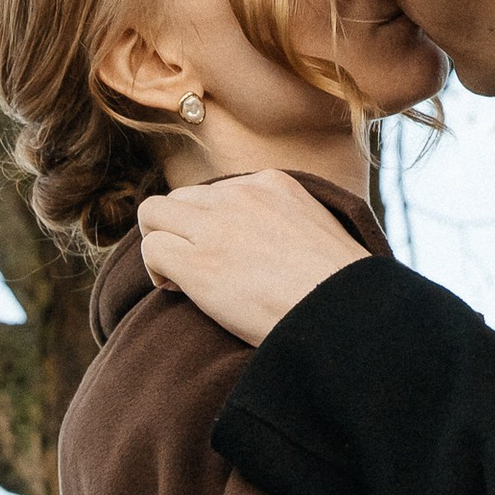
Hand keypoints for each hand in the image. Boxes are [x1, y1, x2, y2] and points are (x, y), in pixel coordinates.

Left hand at [136, 170, 367, 346]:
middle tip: (196, 266)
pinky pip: (153, 250)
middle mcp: (240, 195)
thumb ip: (285, 221)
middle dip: (180, 230)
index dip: (212, 223)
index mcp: (272, 184)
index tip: (224, 252)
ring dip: (161, 243)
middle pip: (181, 197)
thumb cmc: (336, 286)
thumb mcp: (316, 229)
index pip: (217, 191)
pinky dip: (156, 271)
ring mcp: (217, 225)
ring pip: (154, 213)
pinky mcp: (199, 262)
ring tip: (179, 278)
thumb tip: (267, 242)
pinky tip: (176, 291)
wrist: (342, 310)